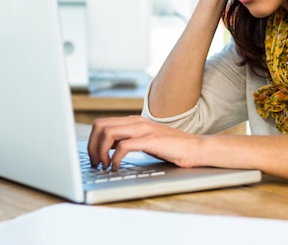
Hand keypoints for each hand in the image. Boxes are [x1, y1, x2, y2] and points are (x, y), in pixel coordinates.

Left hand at [87, 115, 201, 169]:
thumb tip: (106, 149)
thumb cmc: (171, 148)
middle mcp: (136, 122)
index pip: (101, 124)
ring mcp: (144, 129)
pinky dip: (115, 158)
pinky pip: (123, 146)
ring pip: (108, 133)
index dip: (91, 141)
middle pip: (99, 126)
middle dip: (92, 146)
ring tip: (105, 166)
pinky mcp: (151, 140)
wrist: (195, 148)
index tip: (93, 158)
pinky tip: (117, 167)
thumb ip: (127, 140)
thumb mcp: (144, 141)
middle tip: (96, 163)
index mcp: (133, 121)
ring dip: (100, 152)